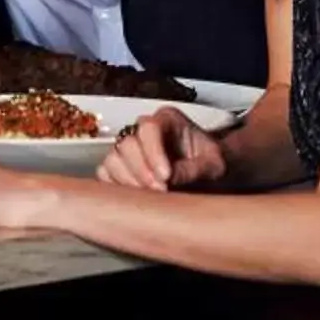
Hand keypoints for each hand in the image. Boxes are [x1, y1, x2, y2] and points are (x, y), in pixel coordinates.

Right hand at [99, 108, 228, 191]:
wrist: (210, 176)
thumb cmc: (213, 166)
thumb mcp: (214, 166)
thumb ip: (194, 169)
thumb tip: (170, 179)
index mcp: (167, 119)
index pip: (149, 128)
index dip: (153, 152)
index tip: (166, 176)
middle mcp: (144, 130)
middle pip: (126, 144)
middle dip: (142, 171)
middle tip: (161, 191)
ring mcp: (129, 148)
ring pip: (112, 160)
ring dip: (128, 182)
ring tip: (151, 198)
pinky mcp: (119, 167)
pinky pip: (105, 175)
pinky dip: (116, 189)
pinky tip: (136, 199)